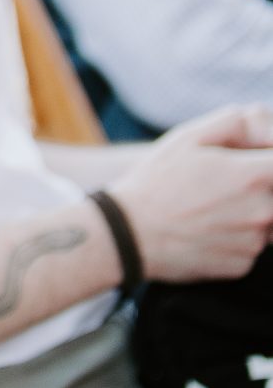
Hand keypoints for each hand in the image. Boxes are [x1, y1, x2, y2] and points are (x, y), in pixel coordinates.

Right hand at [116, 107, 272, 281]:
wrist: (128, 235)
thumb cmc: (157, 181)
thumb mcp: (190, 136)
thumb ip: (239, 122)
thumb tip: (267, 125)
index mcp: (254, 176)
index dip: (269, 158)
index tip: (256, 158)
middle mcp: (262, 212)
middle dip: (260, 184)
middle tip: (224, 183)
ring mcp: (253, 242)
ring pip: (268, 220)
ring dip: (249, 210)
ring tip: (211, 206)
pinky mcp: (242, 265)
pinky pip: (250, 245)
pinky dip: (234, 235)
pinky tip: (205, 228)